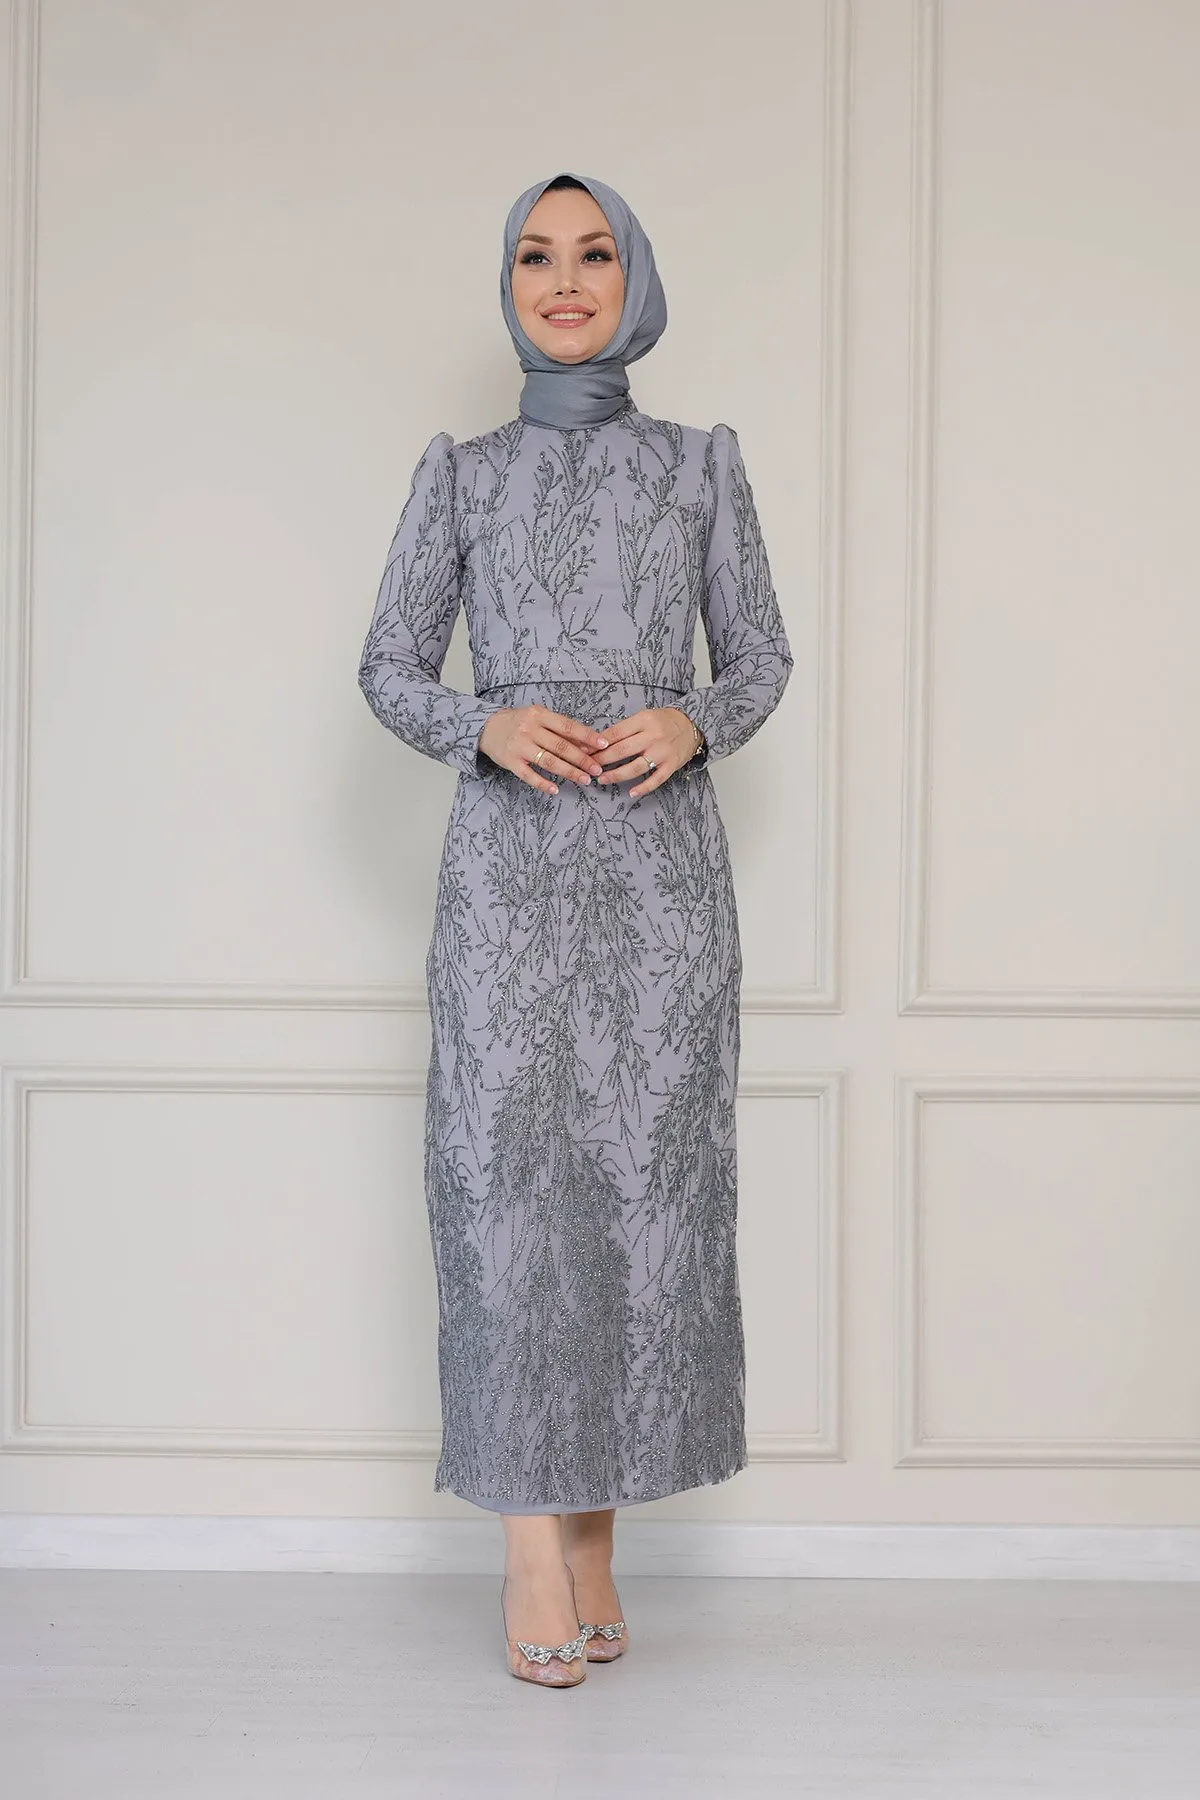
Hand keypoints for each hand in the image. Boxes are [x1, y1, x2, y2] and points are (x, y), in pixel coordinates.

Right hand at [478, 705, 608, 794]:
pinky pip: (529, 775)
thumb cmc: (519, 723)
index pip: (568, 726)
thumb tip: (587, 744)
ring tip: (584, 779)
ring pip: (548, 761)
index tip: (603, 745)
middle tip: (597, 769)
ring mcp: (519, 746)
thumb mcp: (539, 718)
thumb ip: (559, 729)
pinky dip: (542, 783)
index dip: (587, 736)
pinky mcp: (510, 762)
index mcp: (539, 715)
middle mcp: (529, 729)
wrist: (487, 728)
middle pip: (561, 746)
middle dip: (582, 759)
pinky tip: (555, 790)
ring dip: (569, 772)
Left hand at [593, 707, 702, 797]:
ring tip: (602, 779)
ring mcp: (662, 752)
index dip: (597, 744)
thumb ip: (625, 728)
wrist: (692, 724)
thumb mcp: (644, 717)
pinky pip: (655, 780)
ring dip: (616, 775)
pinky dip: (643, 788)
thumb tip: (599, 742)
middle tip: (588, 767)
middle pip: (622, 751)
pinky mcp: (671, 765)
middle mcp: (653, 736)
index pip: (615, 733)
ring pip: (635, 767)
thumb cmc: (664, 721)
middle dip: (601, 760)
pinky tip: (631, 793)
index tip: (585, 751)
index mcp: (644, 720)